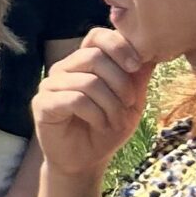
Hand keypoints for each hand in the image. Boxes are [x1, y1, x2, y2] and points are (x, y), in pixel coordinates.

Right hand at [32, 28, 152, 179]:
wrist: (86, 160)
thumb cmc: (107, 128)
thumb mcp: (131, 101)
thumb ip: (138, 76)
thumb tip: (153, 49)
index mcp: (83, 62)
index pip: (96, 36)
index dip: (119, 46)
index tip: (136, 67)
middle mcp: (63, 69)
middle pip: (94, 57)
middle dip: (120, 82)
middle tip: (129, 104)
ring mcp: (50, 85)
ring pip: (88, 81)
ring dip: (111, 105)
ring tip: (115, 121)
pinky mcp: (42, 104)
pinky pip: (75, 100)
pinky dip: (96, 115)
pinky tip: (100, 125)